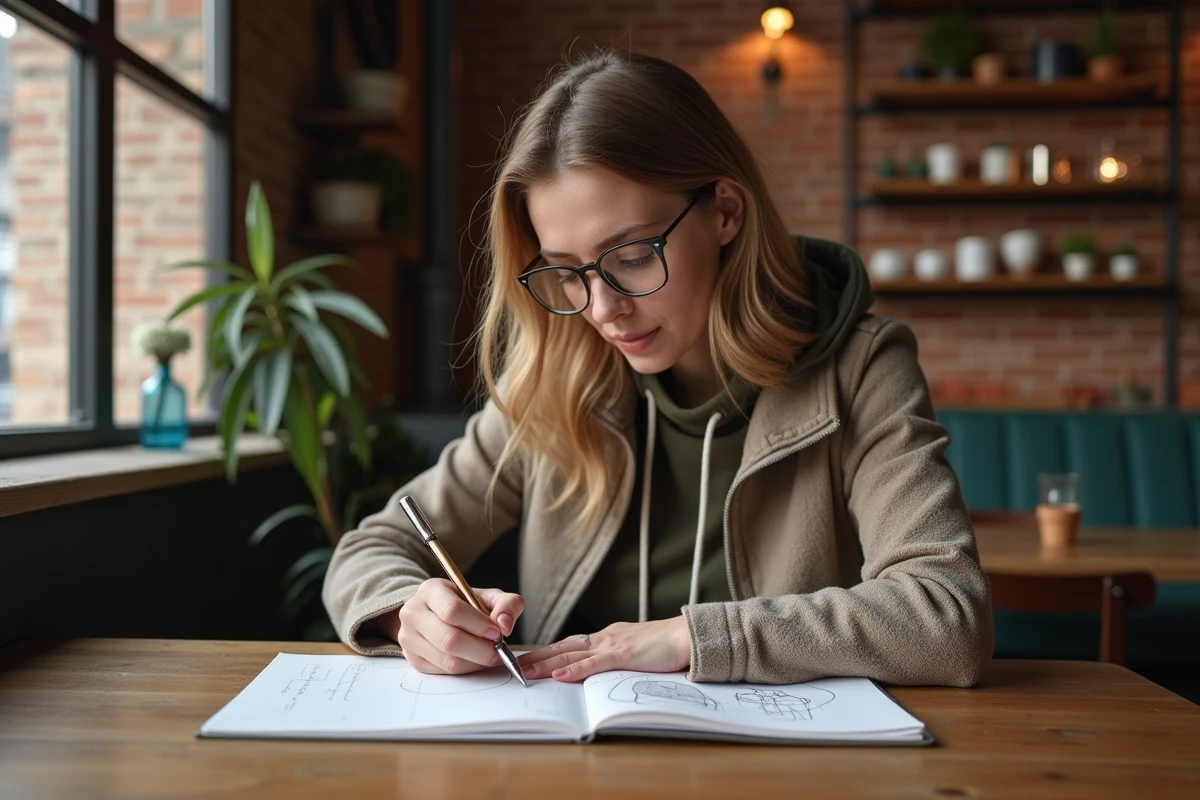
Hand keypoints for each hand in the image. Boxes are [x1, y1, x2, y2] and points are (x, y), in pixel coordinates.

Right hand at [395, 578, 524, 674]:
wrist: (436, 613)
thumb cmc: (465, 605)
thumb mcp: (487, 596)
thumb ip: (506, 603)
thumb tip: (505, 624)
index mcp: (431, 590)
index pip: (452, 611)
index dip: (479, 625)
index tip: (498, 632)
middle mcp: (414, 613)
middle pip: (448, 640)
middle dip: (481, 649)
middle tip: (499, 650)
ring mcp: (409, 638)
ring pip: (447, 660)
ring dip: (476, 662)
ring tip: (490, 656)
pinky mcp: (414, 660)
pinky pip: (444, 672)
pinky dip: (466, 670)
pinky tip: (476, 661)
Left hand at [518, 617, 690, 681]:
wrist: (686, 636)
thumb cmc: (665, 645)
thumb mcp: (634, 651)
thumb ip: (616, 658)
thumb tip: (600, 670)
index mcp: (606, 637)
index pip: (569, 645)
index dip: (546, 652)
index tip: (525, 658)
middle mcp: (603, 637)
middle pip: (562, 647)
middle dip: (535, 656)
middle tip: (511, 664)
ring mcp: (612, 644)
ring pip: (571, 654)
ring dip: (545, 663)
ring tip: (524, 671)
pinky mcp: (623, 654)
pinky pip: (593, 663)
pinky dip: (574, 669)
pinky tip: (558, 676)